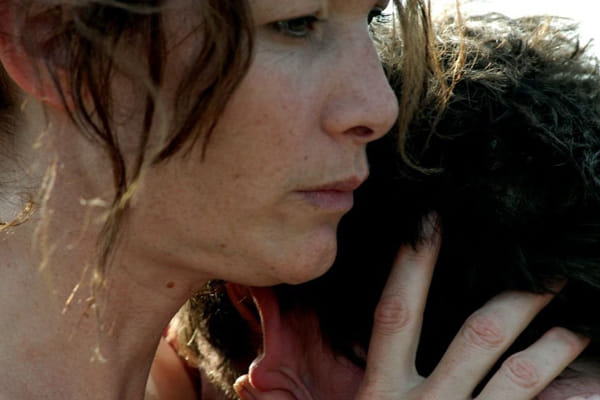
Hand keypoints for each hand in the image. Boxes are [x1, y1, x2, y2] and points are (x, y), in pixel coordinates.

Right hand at [356, 228, 588, 399]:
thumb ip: (361, 373)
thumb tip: (356, 320)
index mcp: (380, 391)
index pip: (396, 314)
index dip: (413, 263)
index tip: (432, 217)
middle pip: (478, 335)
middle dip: (515, 295)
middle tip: (546, 262)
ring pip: (519, 377)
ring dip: (555, 344)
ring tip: (577, 323)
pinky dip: (563, 398)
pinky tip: (587, 389)